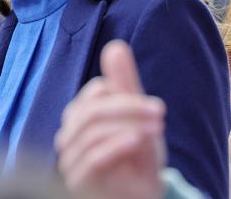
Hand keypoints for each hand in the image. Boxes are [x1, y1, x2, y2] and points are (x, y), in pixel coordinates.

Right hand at [55, 41, 166, 198]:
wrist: (142, 195)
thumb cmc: (137, 158)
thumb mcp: (138, 119)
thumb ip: (125, 85)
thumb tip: (115, 46)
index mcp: (81, 118)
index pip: (95, 94)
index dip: (125, 96)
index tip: (157, 108)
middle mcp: (70, 138)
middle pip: (92, 111)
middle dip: (129, 108)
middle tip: (160, 113)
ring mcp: (71, 162)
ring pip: (92, 133)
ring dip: (129, 127)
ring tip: (155, 132)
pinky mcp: (78, 182)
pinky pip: (92, 158)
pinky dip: (116, 146)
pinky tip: (137, 142)